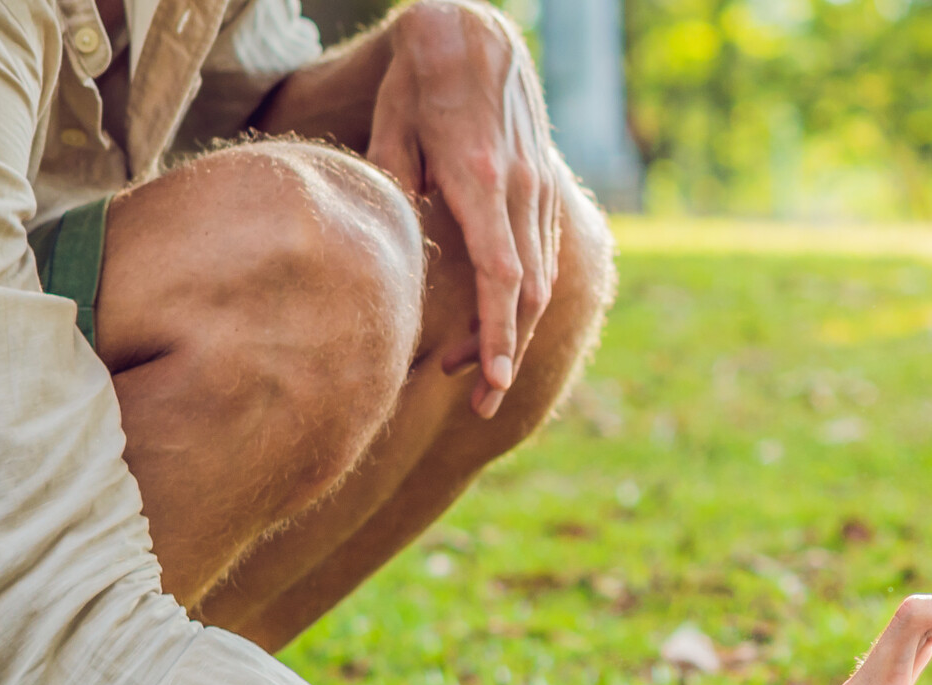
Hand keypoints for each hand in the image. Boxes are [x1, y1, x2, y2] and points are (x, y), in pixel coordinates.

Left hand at [368, 0, 559, 417]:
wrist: (475, 29)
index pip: (500, 276)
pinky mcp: (543, 187)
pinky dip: (521, 298)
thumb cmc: (422, 74)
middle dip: (504, 353)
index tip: (491, 382)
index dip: (498, 335)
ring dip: (510, 330)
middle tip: (477, 401)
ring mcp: (539, 189)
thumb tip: (388, 244)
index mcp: (480, 177)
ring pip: (540, 280)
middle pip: (526, 294)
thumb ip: (392, 182)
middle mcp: (520, 188)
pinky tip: (494, 320)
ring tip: (469, 367)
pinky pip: (541, 255)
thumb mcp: (391, 121)